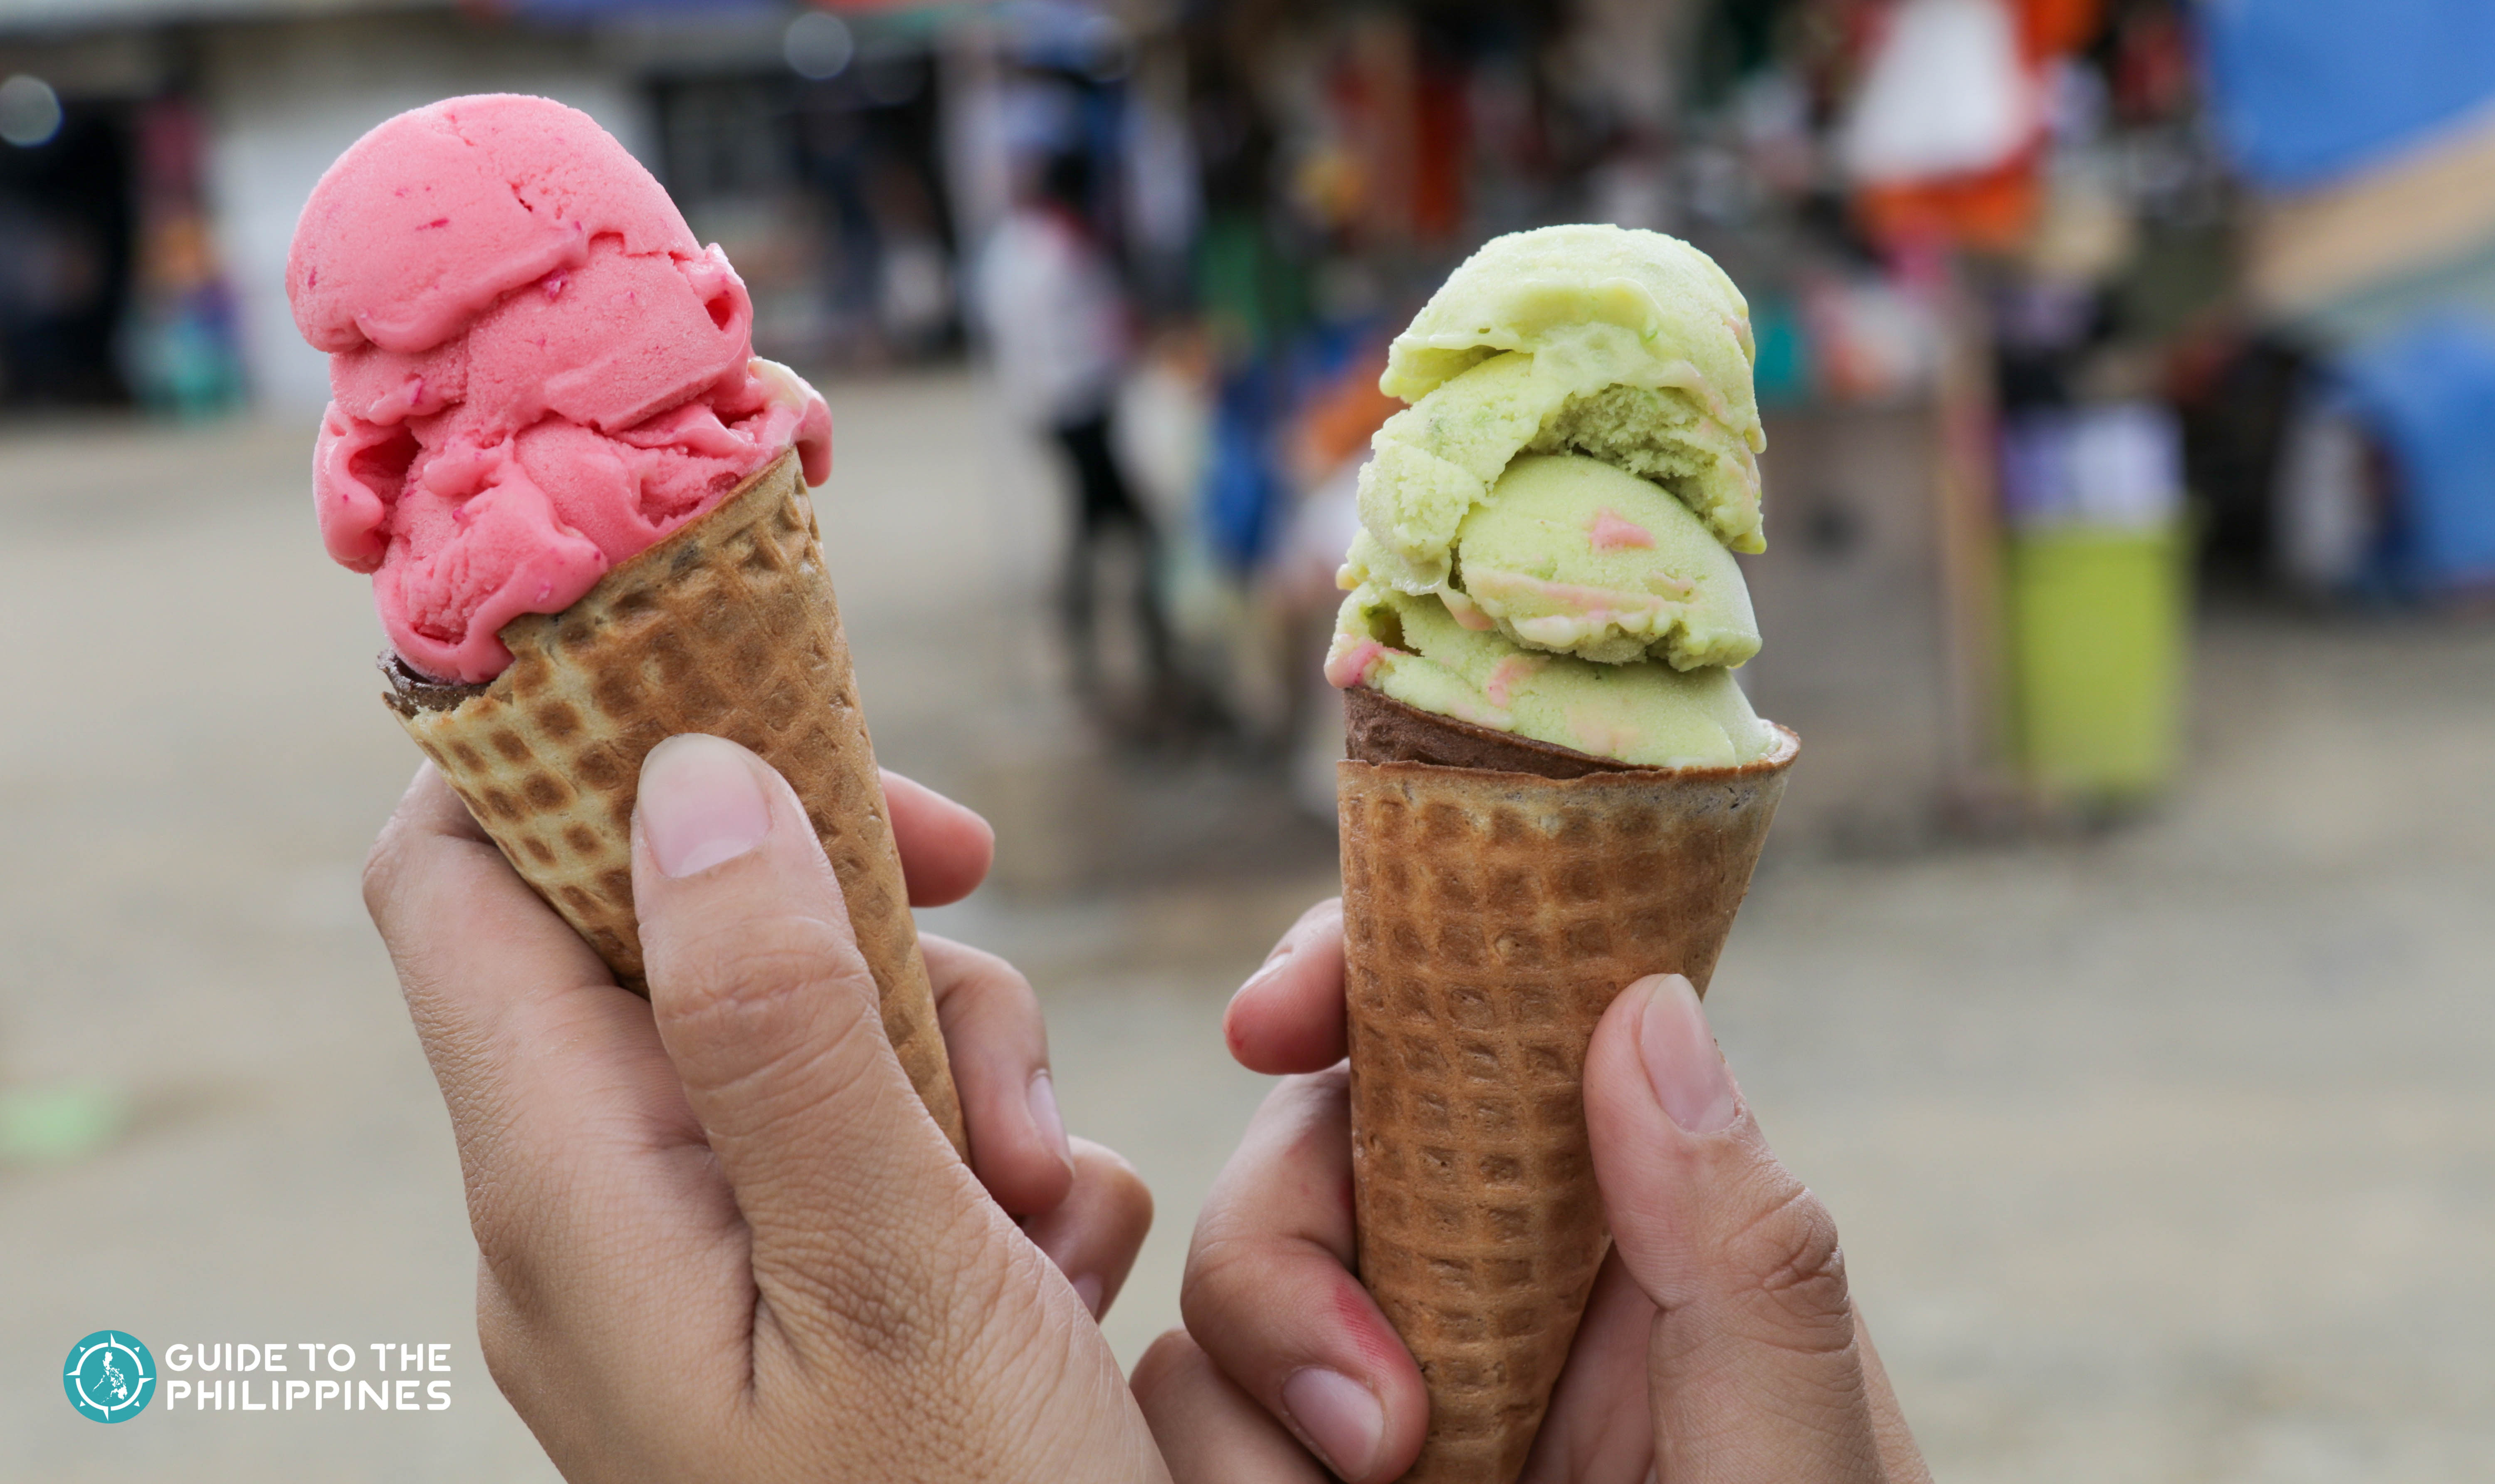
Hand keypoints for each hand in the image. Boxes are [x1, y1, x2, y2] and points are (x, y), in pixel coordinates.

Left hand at [364, 734, 1164, 1481]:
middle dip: (878, 951)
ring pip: (821, 1034)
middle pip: (693, 939)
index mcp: (570, 1194)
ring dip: (971, 1079)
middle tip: (1003, 1062)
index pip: (460, 877)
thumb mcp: (891, 1274)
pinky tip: (1058, 1283)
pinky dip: (995, 1183)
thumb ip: (779, 1025)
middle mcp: (601, 1217)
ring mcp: (699, 1266)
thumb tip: (688, 776)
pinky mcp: (796, 1309)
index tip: (776, 717)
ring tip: (1047, 1223)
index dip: (582, 755)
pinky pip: (882, 1152)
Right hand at [1132, 899, 1929, 1482]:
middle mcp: (1494, 1286)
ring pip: (1220, 1302)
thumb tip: (1644, 1004)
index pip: (1476, 1029)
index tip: (1273, 1017)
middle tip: (1384, 1436)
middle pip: (1308, 1154)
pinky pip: (1190, 1421)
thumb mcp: (1797, 1470)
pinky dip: (1227, 1476)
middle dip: (1291, 1258)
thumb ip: (1748, 1261)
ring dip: (1256, 1408)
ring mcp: (1392, 1392)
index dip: (1361, 976)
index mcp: (1624, 1229)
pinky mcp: (1310, 1482)